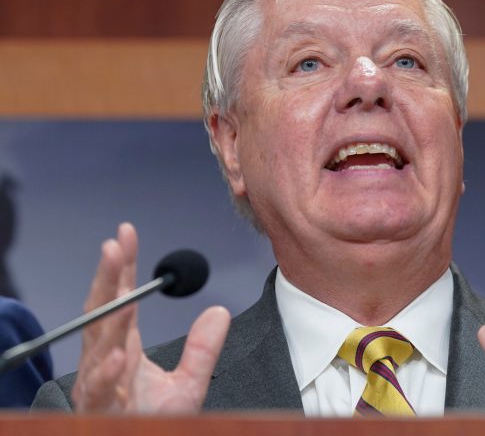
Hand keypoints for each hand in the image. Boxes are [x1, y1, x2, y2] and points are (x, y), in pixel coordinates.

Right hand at [72, 223, 230, 412]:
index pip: (122, 299)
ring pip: (100, 345)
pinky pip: (101, 390)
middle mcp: (106, 361)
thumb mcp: (187, 385)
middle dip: (109, 278)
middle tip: (115, 245)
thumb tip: (219, 311)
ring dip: (110, 316)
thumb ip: (202, 349)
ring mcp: (100, 384)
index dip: (123, 267)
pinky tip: (117, 356)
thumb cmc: (152, 422)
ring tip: (121, 287)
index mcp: (123, 349)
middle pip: (104, 312)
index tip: (126, 234)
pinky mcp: (101, 410)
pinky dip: (107, 373)